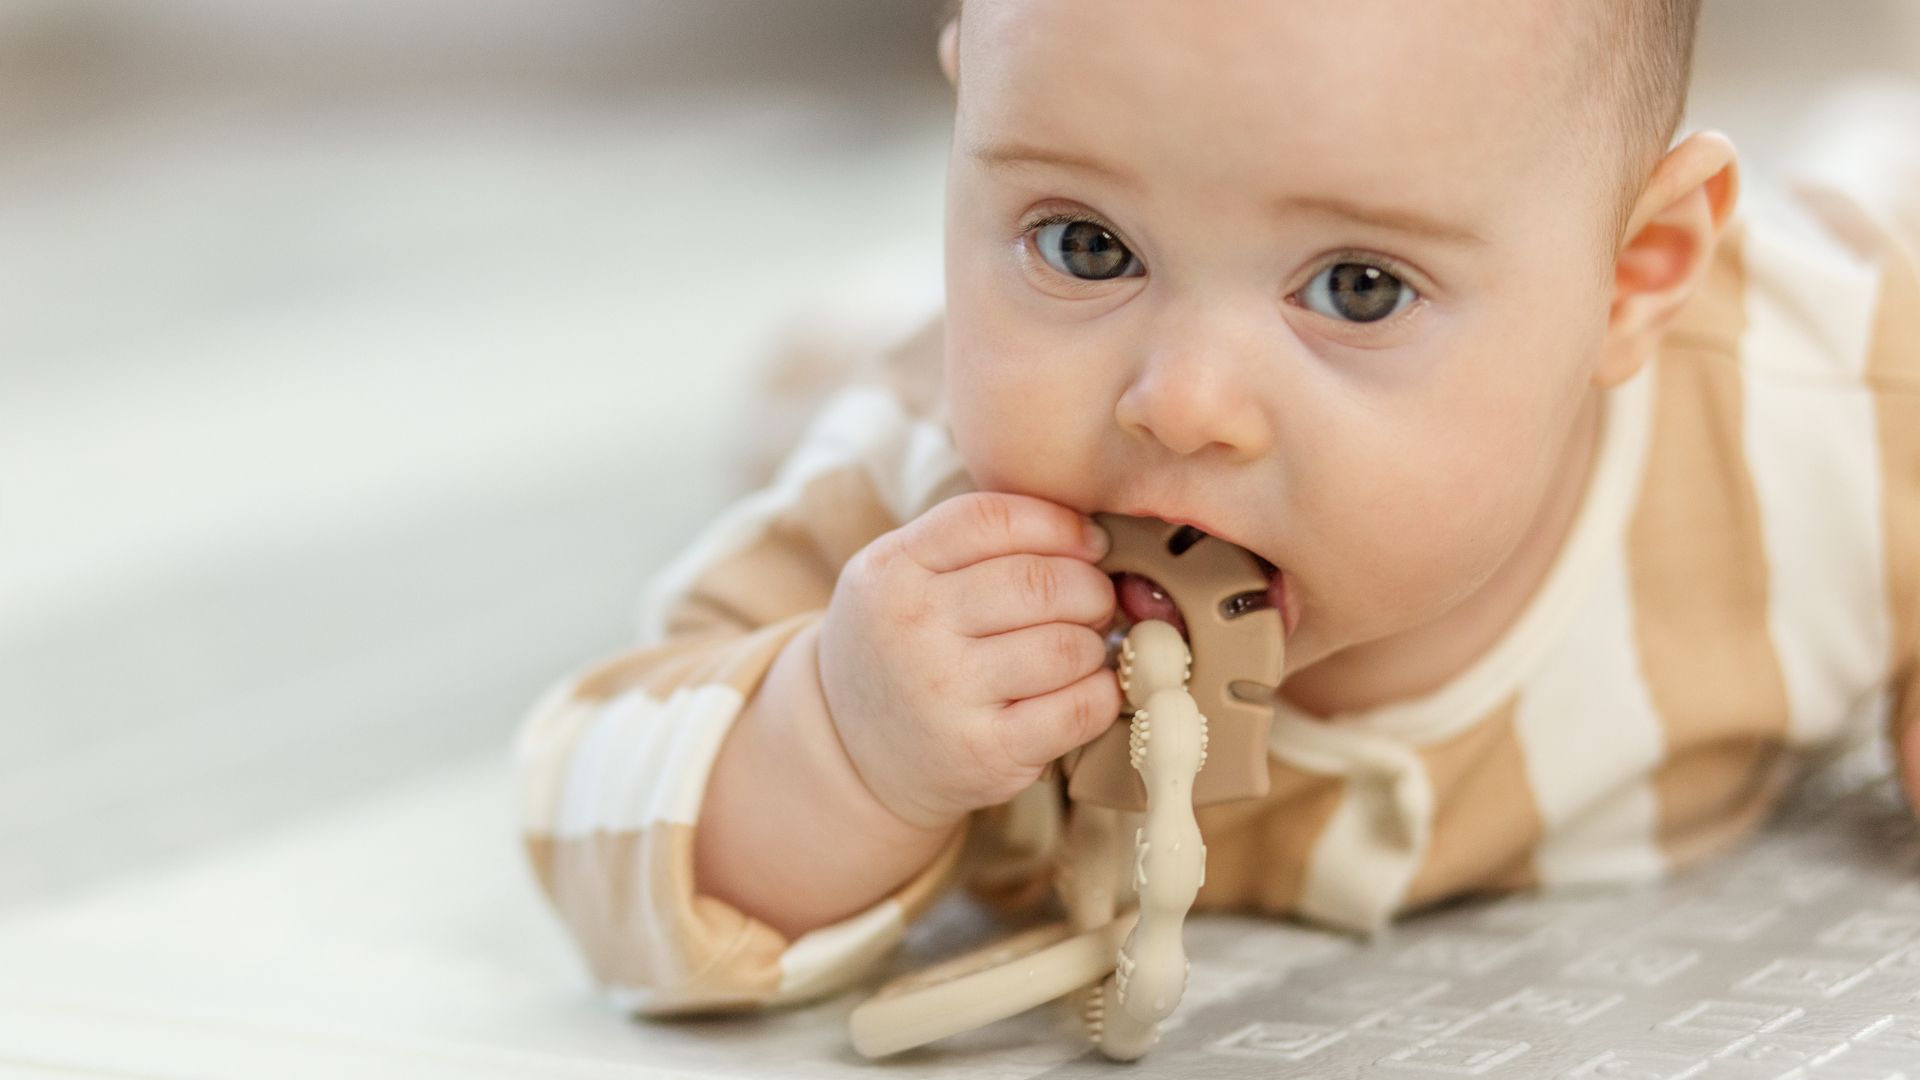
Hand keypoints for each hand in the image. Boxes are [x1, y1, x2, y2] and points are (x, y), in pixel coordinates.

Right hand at [818, 492, 1121, 830]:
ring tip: (1083, 648)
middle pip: (1039, 582)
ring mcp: (947, 693)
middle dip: (1091, 589)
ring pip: (1066, 646)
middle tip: (1096, 602)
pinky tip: (1088, 688)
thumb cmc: (902, 646)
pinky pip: (1077, 709)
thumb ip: (975, 543)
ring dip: (1094, 644)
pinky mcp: (985, 752)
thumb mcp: (902, 575)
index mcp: (893, 568)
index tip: (1090, 544)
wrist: (850, 752)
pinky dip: (1102, 694)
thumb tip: (1091, 539)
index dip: (1060, 524)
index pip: (995, 519)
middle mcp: (913, 626)